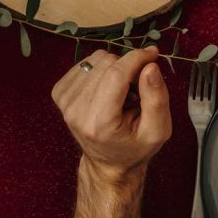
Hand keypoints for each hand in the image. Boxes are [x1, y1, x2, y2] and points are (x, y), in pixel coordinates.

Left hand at [52, 48, 170, 183]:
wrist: (108, 163)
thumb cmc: (134, 147)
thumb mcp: (157, 131)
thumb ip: (157, 98)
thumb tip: (150, 66)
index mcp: (99, 123)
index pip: (116, 75)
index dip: (137, 58)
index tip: (153, 54)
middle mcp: (76, 110)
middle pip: (107, 63)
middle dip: (128, 68)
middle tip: (137, 89)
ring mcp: (64, 100)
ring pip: (96, 59)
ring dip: (115, 69)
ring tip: (121, 92)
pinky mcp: (59, 92)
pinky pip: (86, 63)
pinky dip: (101, 70)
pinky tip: (107, 89)